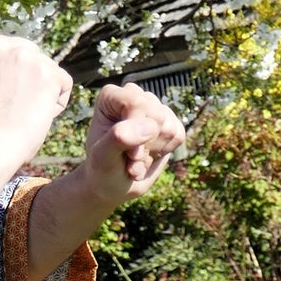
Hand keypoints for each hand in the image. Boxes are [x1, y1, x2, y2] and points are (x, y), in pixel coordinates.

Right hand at [0, 34, 73, 166]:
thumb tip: (7, 66)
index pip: (7, 53)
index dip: (7, 79)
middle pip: (29, 55)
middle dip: (27, 80)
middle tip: (13, 109)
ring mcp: (24, 55)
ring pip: (47, 70)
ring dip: (40, 92)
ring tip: (21, 115)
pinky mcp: (47, 71)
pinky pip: (64, 83)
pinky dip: (55, 104)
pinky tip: (36, 117)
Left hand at [76, 80, 184, 205]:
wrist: (112, 184)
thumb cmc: (102, 169)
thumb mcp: (103, 158)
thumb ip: (119, 138)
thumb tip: (149, 126)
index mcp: (112, 97)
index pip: (136, 103)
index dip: (136, 131)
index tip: (126, 153)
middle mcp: (134, 96)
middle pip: (156, 116)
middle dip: (145, 145)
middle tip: (129, 159)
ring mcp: (153, 108)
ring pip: (169, 127)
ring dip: (153, 152)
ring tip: (135, 160)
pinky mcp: (169, 122)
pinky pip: (178, 135)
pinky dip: (164, 153)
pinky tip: (148, 157)